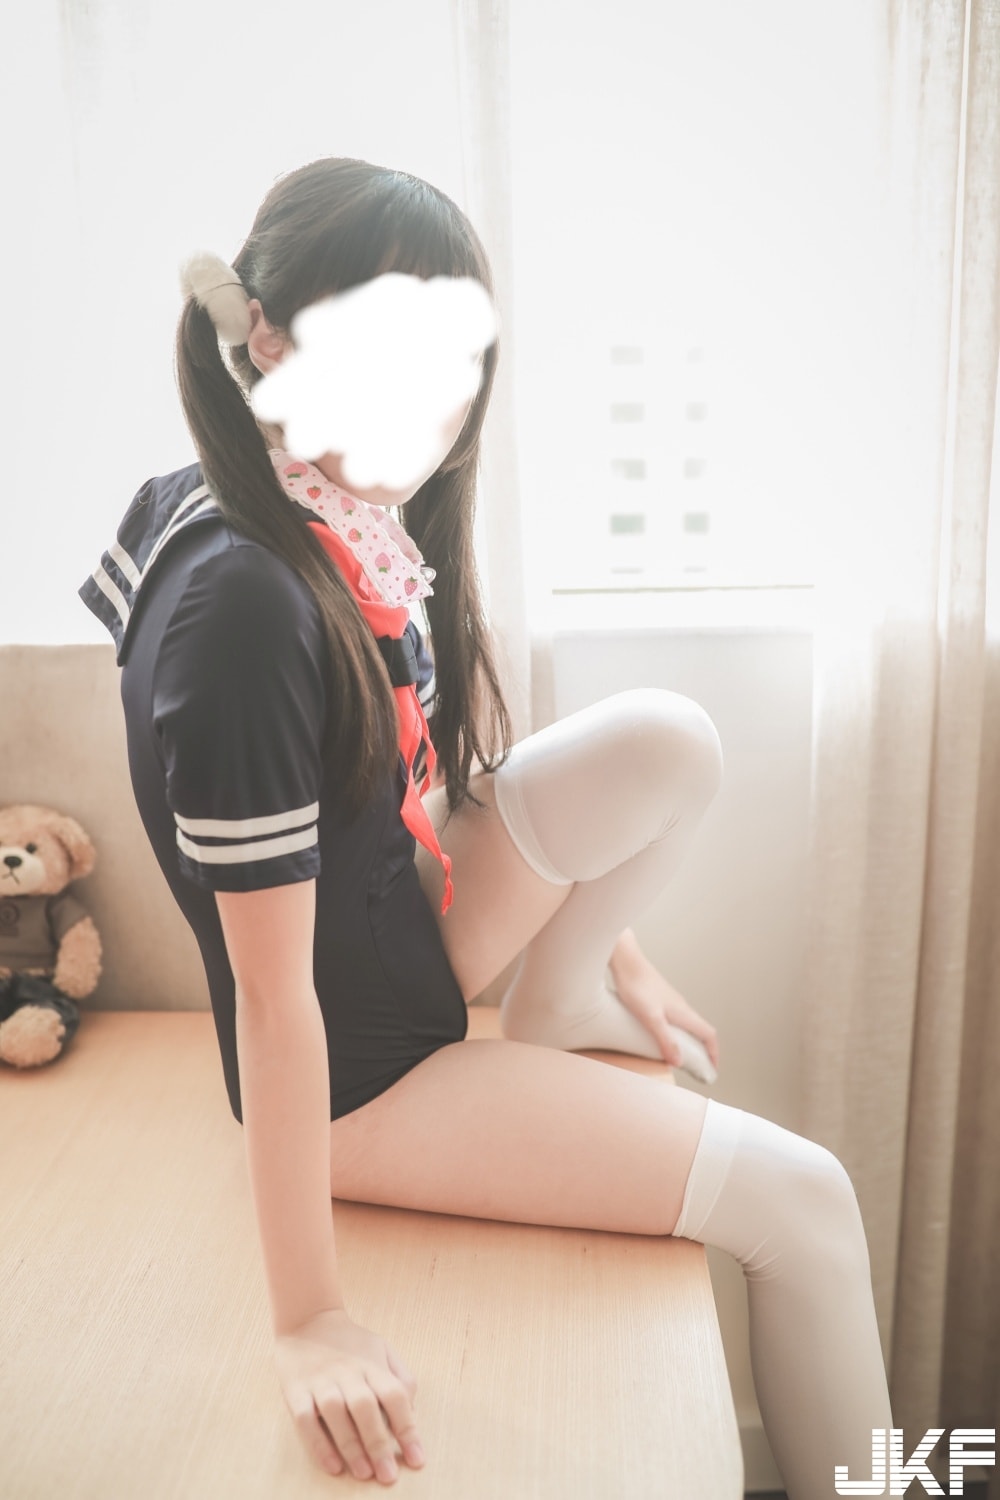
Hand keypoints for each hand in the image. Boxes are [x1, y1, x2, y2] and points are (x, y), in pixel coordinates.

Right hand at [274, 1307, 424, 1483]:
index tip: (417, 1458)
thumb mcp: (382, 1350)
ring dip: (351, 1446)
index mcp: (372, 1364)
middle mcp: (348, 1372)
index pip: (395, 1395)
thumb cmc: (350, 1343)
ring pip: (336, 1414)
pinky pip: (305, 1420)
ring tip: (365, 1473)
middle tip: (388, 1476)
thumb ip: (400, 1378)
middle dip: (379, 1444)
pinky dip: (319, 1444)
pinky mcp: (296, 1390)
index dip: (407, 1428)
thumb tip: (412, 1413)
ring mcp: (321, 1381)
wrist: (307, 1319)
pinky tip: (333, 1465)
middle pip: (365, 1407)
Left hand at [608, 929, 719, 1070]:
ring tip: (681, 1055)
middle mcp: (681, 1007)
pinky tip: (661, 1037)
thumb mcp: (651, 1018)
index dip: (714, 1052)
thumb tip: (679, 1062)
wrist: (626, 963)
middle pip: (701, 1030)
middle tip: (698, 1066)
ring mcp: (671, 1002)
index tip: (712, 1068)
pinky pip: (675, 1019)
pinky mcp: (659, 999)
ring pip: (688, 1024)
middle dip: (703, 1049)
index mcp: (684, 1013)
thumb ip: (665, 1039)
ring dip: (690, 1040)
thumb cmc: (637, 987)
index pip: (709, 1035)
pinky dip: (676, 1032)